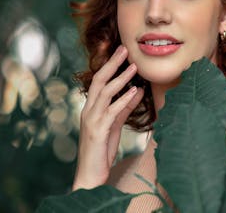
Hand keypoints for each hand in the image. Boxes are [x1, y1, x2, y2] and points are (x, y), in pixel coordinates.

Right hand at [72, 45, 143, 190]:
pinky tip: (135, 91)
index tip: (120, 51)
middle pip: (98, 80)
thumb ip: (124, 107)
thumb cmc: (101, 151)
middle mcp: (88, 111)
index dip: (108, 65)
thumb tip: (137, 90)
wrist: (90, 176)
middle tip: (124, 49)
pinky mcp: (97, 131)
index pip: (98, 80)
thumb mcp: (115, 125)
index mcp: (91, 108)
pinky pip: (111, 111)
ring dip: (120, 78)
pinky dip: (123, 100)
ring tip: (134, 67)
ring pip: (104, 92)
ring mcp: (91, 120)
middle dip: (112, 63)